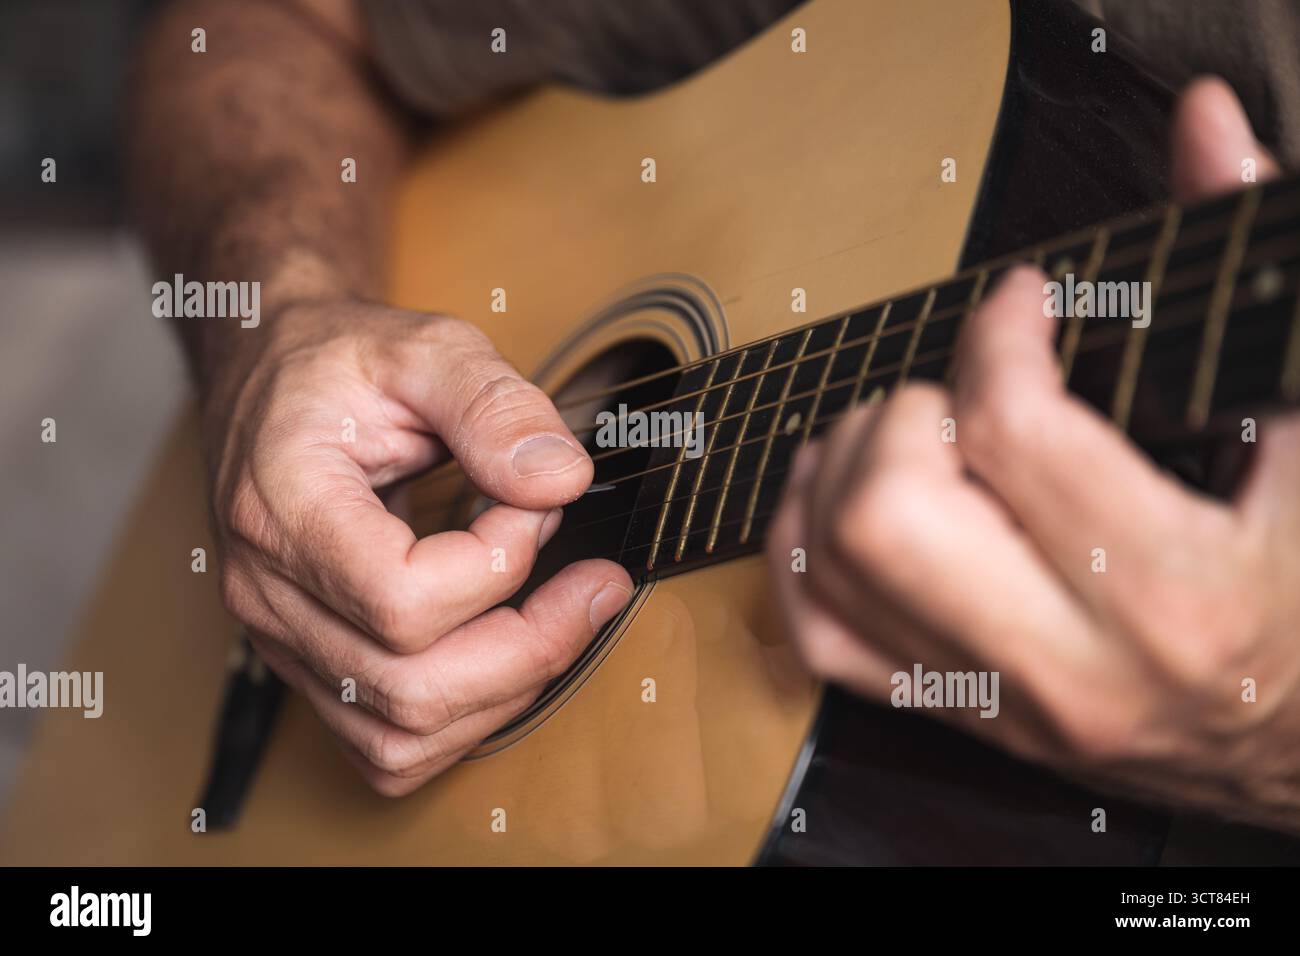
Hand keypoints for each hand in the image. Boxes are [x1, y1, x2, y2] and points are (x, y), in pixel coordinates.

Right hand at [206, 299, 632, 794]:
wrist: (270, 377)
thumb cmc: (337, 363)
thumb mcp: (421, 345)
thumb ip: (492, 404)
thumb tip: (561, 479)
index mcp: (280, 507)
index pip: (401, 597)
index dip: (498, 564)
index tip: (534, 504)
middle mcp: (268, 592)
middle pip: (410, 688)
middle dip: (531, 647)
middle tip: (593, 585)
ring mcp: (282, 640)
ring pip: (401, 737)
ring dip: (507, 690)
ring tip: (562, 616)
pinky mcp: (308, 665)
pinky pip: (386, 745)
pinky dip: (463, 720)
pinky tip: (507, 655)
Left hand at [767, 77, 1299, 830]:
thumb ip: (1250, 259)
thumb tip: (1201, 127)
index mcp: (1170, 592)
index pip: (1011, 429)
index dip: (1001, 332)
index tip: (1024, 303)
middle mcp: (1069, 665)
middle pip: (886, 515)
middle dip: (901, 416)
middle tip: (957, 392)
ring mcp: (1002, 704)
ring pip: (833, 574)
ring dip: (839, 468)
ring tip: (898, 430)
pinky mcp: (963, 717)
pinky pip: (823, 641)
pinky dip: (799, 554)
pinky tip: (830, 496)